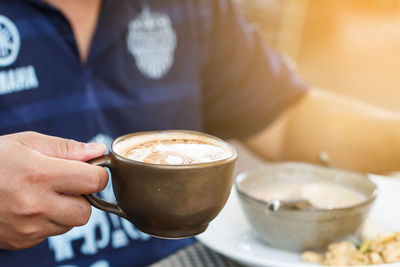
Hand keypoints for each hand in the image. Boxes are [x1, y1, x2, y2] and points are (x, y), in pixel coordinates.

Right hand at [0, 131, 107, 249]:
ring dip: (66, 209)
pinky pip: (51, 233)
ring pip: (70, 223)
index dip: (97, 173)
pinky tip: (31, 206)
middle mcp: (35, 205)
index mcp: (40, 175)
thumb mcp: (27, 142)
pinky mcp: (21, 241)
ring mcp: (28, 227)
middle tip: (66, 184)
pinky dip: (49, 221)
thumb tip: (98, 151)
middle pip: (87, 210)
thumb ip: (67, 148)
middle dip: (84, 196)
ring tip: (44, 194)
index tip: (89, 169)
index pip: (94, 181)